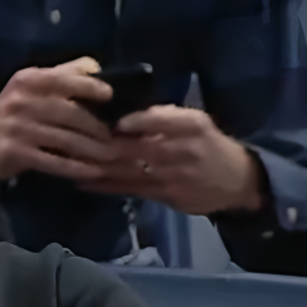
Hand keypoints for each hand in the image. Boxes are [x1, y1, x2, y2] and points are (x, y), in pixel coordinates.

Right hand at [0, 57, 117, 180]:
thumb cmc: (11, 113)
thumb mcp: (30, 87)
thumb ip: (61, 74)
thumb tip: (96, 67)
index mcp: (29, 80)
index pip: (65, 79)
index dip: (90, 86)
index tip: (110, 96)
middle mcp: (23, 101)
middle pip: (70, 113)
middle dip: (97, 127)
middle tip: (118, 137)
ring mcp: (18, 128)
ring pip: (65, 139)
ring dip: (92, 150)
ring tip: (112, 156)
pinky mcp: (15, 152)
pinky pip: (53, 161)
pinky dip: (76, 168)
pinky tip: (93, 172)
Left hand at [79, 105, 264, 215]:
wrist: (237, 181)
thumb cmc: (208, 144)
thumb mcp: (194, 122)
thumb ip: (162, 117)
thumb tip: (120, 111)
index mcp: (191, 125)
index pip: (163, 120)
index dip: (138, 121)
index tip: (114, 121)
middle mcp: (182, 150)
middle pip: (138, 147)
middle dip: (104, 144)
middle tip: (74, 137)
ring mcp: (172, 176)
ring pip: (129, 169)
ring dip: (97, 165)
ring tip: (69, 159)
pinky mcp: (165, 196)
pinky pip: (130, 189)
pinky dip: (104, 185)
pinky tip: (81, 180)